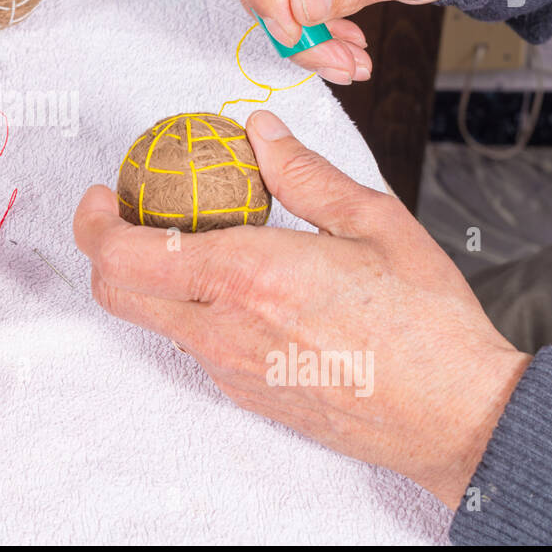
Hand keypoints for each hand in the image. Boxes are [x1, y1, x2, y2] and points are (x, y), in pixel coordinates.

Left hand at [73, 110, 530, 506]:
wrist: (456, 418)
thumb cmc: (424, 323)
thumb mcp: (371, 223)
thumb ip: (302, 173)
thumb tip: (260, 133)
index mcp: (244, 275)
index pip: (122, 254)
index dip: (94, 220)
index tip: (104, 193)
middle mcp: (221, 328)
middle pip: (114, 293)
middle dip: (104, 248)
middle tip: (131, 212)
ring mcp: (228, 369)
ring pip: (151, 320)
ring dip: (149, 278)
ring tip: (197, 242)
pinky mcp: (244, 394)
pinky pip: (192, 344)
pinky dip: (190, 307)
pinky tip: (239, 286)